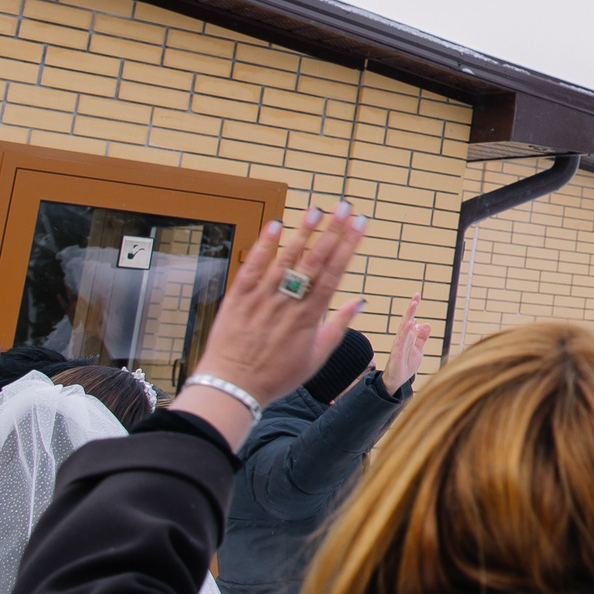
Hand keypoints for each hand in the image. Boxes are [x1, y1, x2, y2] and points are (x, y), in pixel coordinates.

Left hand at [170, 202, 368, 446]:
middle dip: (332, 231)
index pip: (333, 273)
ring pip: (285, 259)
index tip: (360, 225)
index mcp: (309, 317)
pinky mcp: (238, 297)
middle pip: (314, 260)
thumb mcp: (315, 358)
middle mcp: (288, 302)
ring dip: (302, 232)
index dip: (348, 246)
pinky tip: (275, 225)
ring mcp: (262, 298)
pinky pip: (252, 266)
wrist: (232, 386)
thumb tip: (360, 303)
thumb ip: (338, 327)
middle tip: (345, 207)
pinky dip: (264, 245)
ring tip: (316, 209)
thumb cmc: (276, 376)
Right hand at [384, 300, 429, 393]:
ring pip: (404, 328)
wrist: (396, 382)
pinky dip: (406, 332)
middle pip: (406, 320)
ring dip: (409, 316)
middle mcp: (401, 338)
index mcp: (407, 336)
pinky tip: (410, 323)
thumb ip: (421, 337)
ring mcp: (398, 346)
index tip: (417, 295)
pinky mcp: (397, 354)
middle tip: (416, 296)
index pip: (410, 319)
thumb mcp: (418, 350)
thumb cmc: (405, 365)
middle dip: (411, 308)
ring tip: (414, 305)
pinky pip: (401, 341)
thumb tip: (426, 323)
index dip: (413, 307)